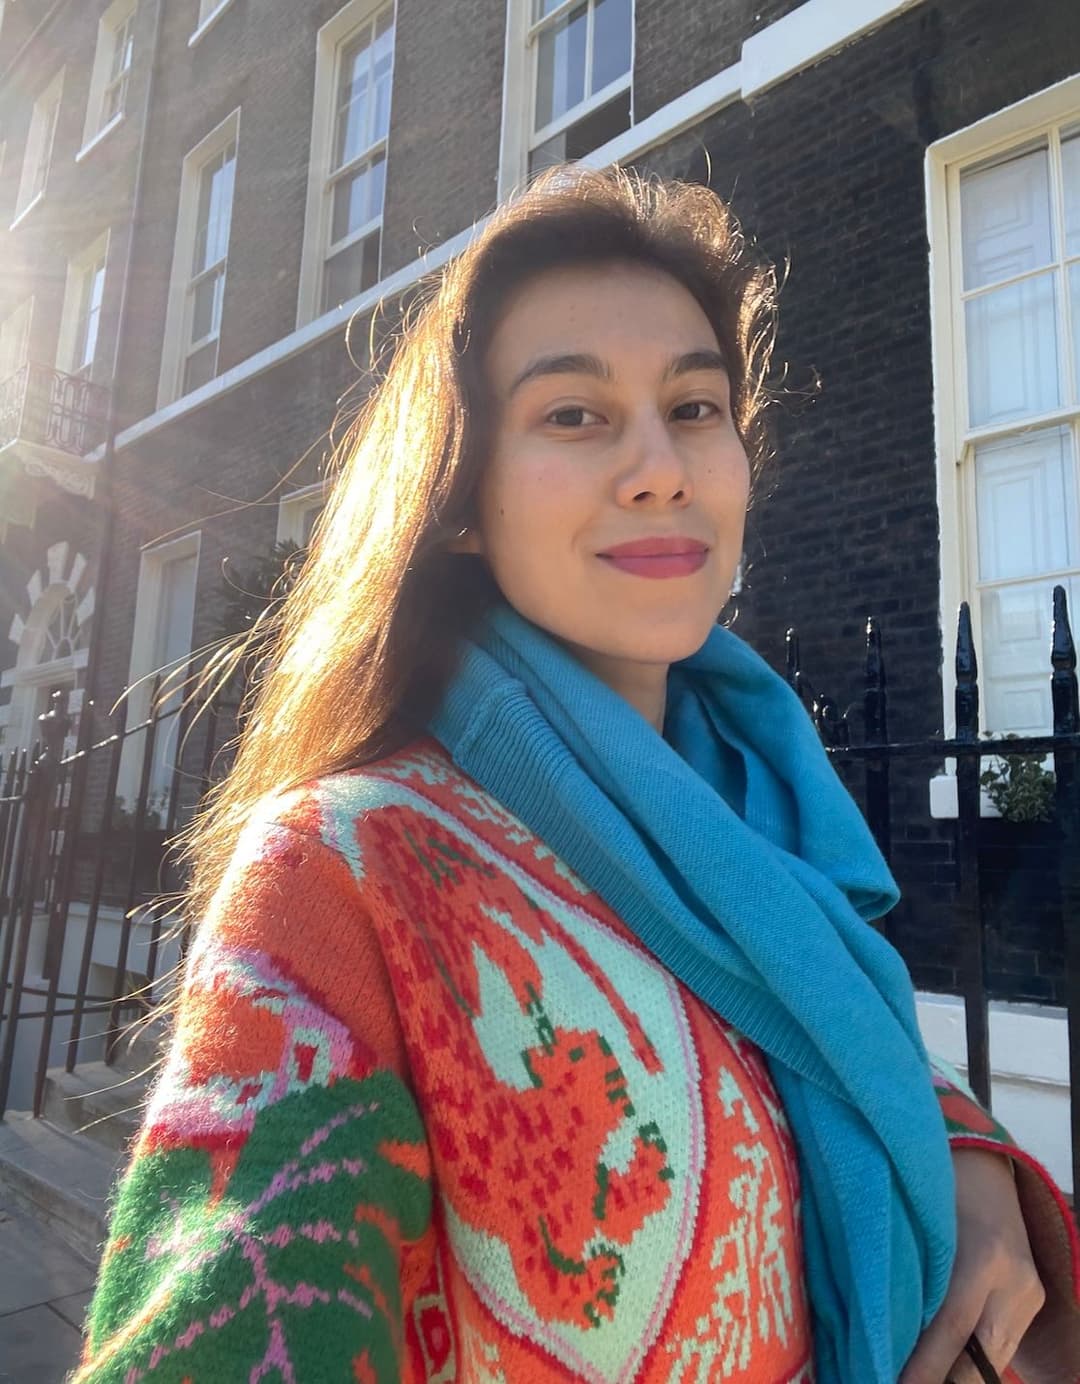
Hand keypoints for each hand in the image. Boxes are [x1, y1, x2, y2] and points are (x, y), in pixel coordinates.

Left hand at [900, 1146, 1044, 1383]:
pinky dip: (970, 1358)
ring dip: (955, 1374)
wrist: (985, 1160)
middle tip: (896, 1382)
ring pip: (994, 1359)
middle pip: (981, 1360)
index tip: (886, 1382)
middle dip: (941, 1382)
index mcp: (982, 1257)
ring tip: (912, 1376)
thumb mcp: (916, 1221)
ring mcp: (1031, 1293)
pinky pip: (1001, 1344)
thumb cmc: (936, 1182)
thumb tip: (876, 1330)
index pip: (951, 1331)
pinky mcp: (1034, 1299)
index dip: (921, 1370)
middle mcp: (1015, 1281)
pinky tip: (937, 1364)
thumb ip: (906, 1273)